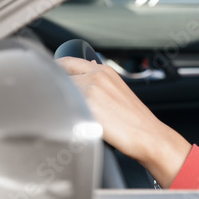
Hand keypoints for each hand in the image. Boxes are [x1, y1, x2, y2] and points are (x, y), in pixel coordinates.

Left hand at [57, 56, 191, 187]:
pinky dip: (60, 114)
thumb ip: (98, 80)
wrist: (149, 136)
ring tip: (65, 117)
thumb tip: (83, 73)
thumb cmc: (134, 120)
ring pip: (59, 92)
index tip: (50, 82)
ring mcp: (90, 89)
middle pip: (58, 75)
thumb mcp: (118, 90)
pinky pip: (62, 107)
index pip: (66, 62)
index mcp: (103, 70)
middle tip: (55, 102)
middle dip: (52, 87)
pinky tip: (69, 124)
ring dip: (56, 102)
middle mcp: (95, 75)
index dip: (55, 72)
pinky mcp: (86, 107)